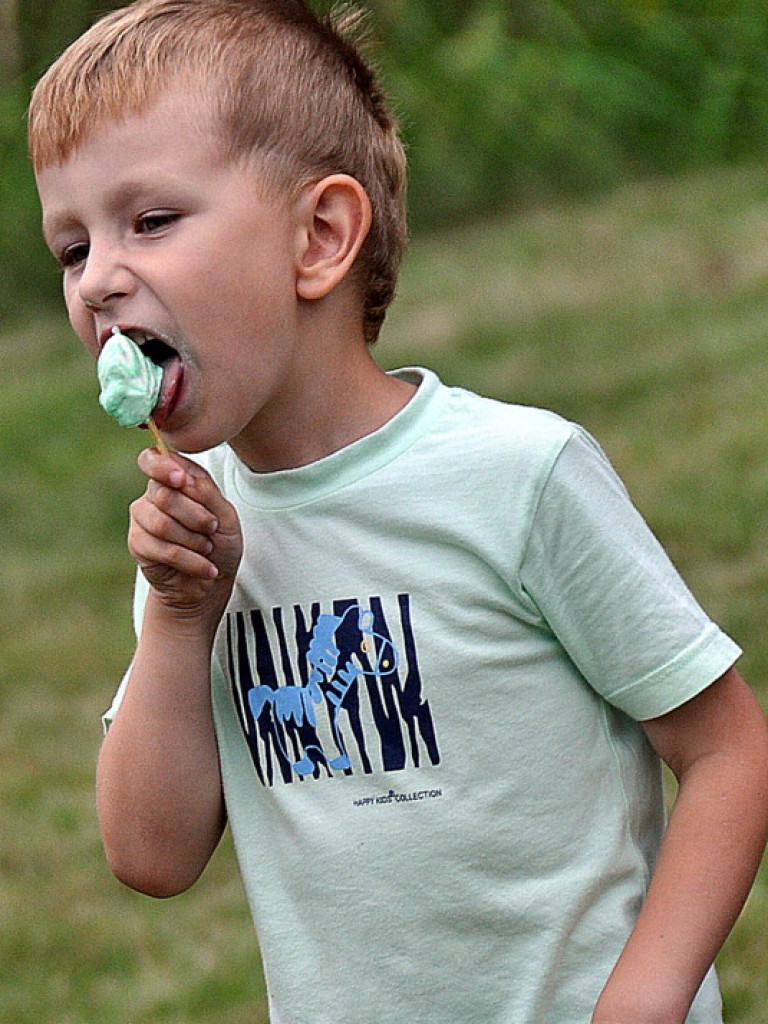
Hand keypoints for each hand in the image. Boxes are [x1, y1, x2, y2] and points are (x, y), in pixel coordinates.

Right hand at [129, 448, 241, 620]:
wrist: (213, 582)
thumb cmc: (220, 543)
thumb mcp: (225, 514)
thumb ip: (206, 492)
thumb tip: (182, 477)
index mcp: (174, 479)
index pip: (152, 459)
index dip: (162, 467)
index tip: (181, 480)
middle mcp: (153, 495)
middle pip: (164, 495)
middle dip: (196, 516)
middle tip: (211, 529)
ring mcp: (142, 519)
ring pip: (163, 524)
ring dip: (194, 541)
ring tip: (207, 549)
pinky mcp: (138, 545)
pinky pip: (164, 549)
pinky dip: (192, 561)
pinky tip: (205, 568)